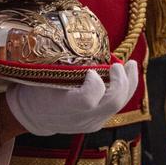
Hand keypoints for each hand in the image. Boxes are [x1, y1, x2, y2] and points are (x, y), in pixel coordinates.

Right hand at [5, 60, 137, 135]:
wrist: (34, 116)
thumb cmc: (37, 89)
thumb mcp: (42, 77)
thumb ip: (62, 66)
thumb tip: (79, 42)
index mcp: (64, 106)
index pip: (88, 99)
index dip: (95, 83)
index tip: (91, 70)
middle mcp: (81, 118)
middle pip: (112, 102)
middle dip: (121, 81)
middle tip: (118, 65)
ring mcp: (92, 122)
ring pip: (119, 104)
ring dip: (129, 83)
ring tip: (131, 65)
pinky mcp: (98, 122)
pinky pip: (117, 106)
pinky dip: (125, 88)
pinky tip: (127, 74)